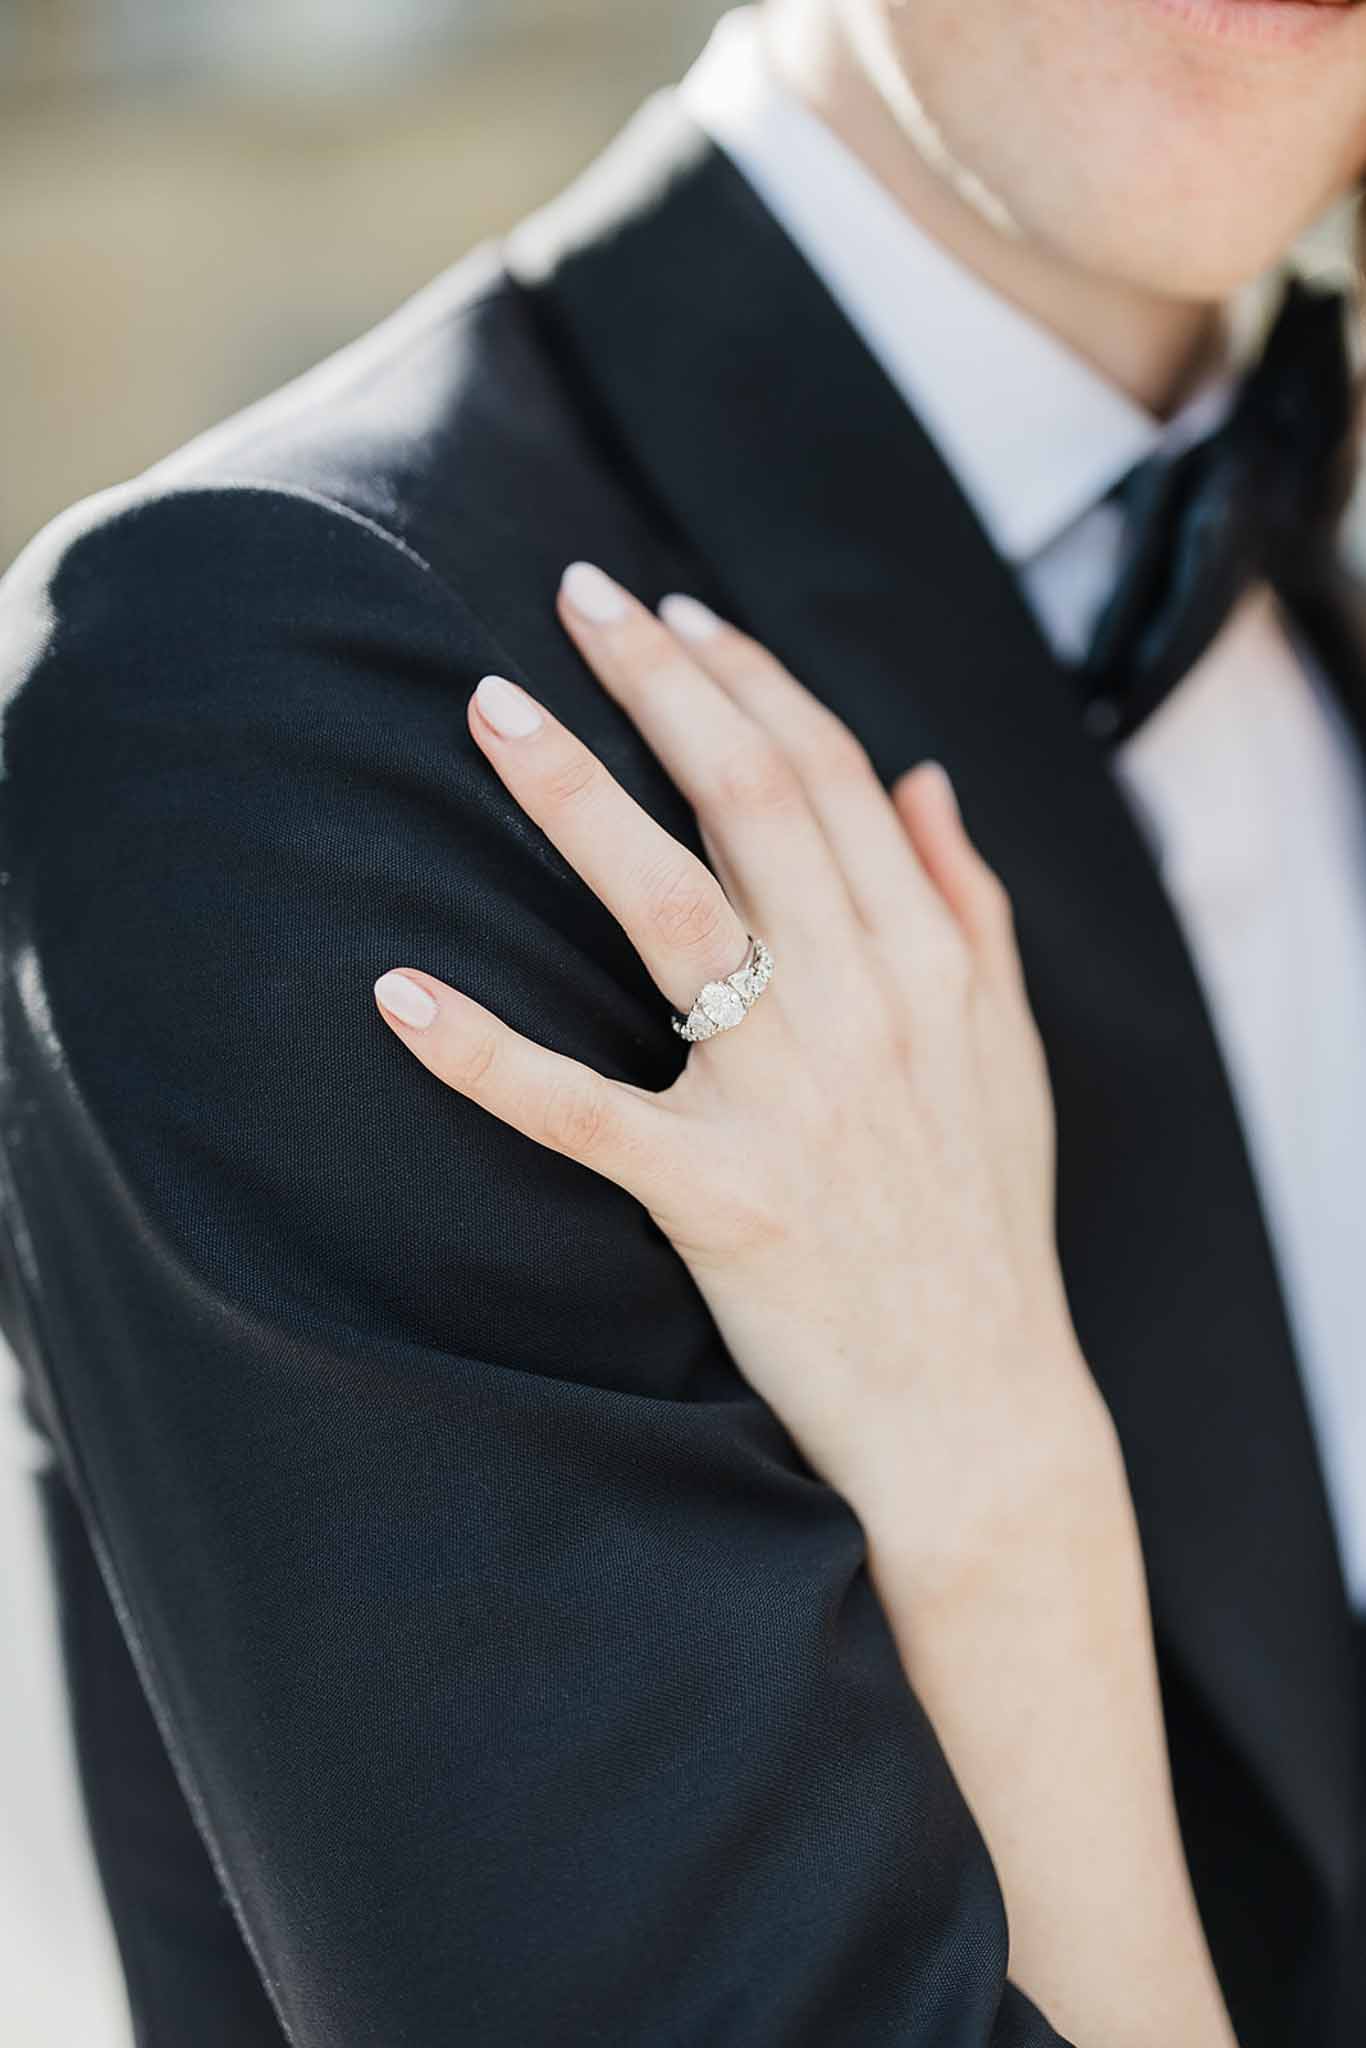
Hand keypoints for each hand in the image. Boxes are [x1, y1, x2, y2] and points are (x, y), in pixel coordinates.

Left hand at [372, 561, 1106, 1542]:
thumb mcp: (1012, 1052)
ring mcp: (786, 1098)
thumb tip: (926, 777)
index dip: (747, 676)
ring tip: (491, 708)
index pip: (830, 774)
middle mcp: (862, 1004)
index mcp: (927, 960)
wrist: (979, 1411)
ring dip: (574, 797)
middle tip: (570, 593)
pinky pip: (579, 1110)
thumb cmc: (985, 1226)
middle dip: (657, 683)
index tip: (673, 611)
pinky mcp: (713, 1197)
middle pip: (747, 802)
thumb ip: (972, 906)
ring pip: (667, 911)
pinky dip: (483, 1053)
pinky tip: (398, 990)